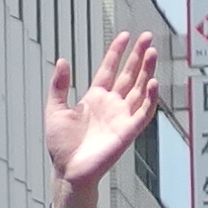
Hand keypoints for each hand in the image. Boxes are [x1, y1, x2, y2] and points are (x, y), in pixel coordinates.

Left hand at [46, 35, 161, 207]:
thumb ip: (59, 86)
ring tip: (152, 53)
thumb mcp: (55, 110)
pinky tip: (152, 83)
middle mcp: (112, 104)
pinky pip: (144, 112)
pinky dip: (150, 99)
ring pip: (140, 89)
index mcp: (95, 97)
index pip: (110, 69)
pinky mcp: (128, 131)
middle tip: (147, 37)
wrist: (68, 171)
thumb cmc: (62, 146)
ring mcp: (122, 117)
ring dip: (147, 72)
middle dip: (138, 56)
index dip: (117, 52)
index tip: (125, 36)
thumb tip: (61, 61)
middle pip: (130, 75)